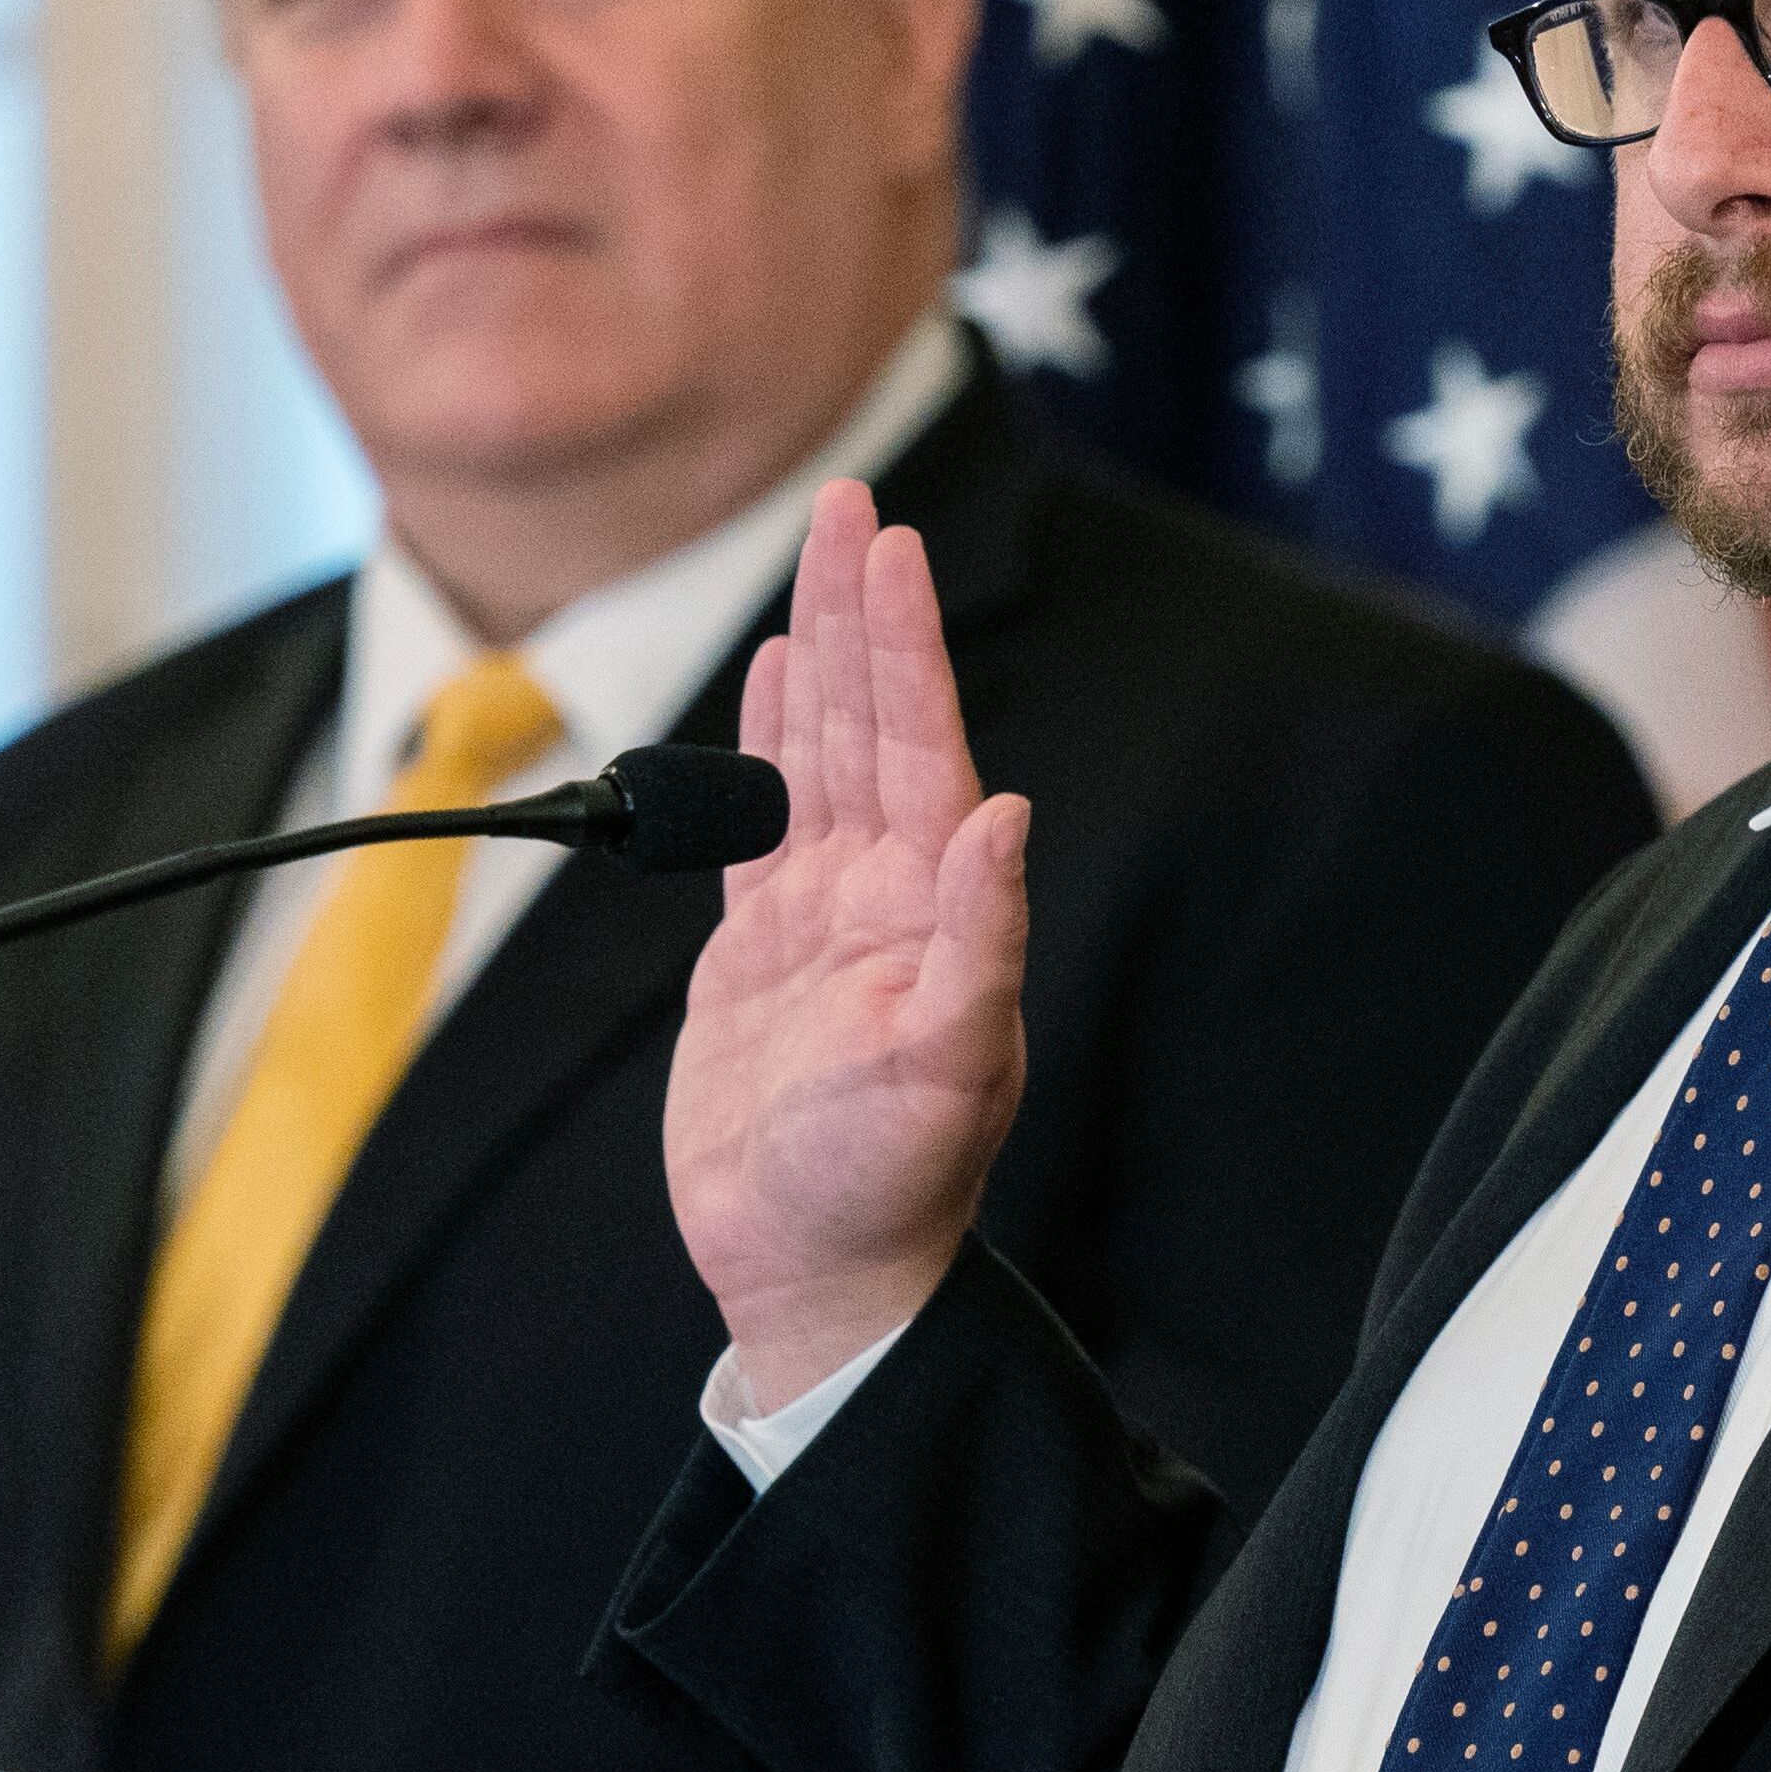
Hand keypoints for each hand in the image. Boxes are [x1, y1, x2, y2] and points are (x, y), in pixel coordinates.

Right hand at [665, 482, 1035, 1400]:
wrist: (818, 1272)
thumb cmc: (889, 1187)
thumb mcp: (947, 1066)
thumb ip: (978, 941)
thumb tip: (1008, 814)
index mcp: (936, 908)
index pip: (919, 742)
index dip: (901, 641)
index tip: (885, 541)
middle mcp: (889, 897)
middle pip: (872, 721)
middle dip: (861, 611)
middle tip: (847, 499)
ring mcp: (825, 921)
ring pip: (822, 755)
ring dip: (821, 657)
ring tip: (818, 561)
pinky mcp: (762, 957)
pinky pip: (763, 823)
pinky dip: (767, 745)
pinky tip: (772, 680)